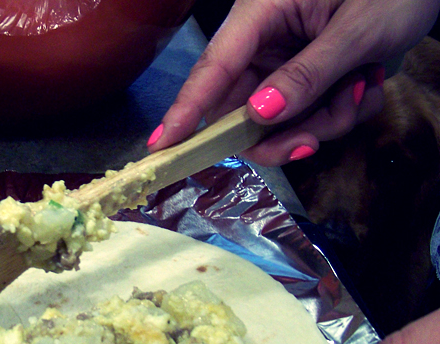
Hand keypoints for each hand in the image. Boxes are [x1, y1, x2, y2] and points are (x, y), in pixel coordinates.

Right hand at [149, 0, 439, 165]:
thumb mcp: (358, 28)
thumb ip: (308, 74)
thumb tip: (259, 114)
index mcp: (263, 13)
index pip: (213, 69)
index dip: (185, 112)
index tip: (160, 148)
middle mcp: (266, 41)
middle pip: (245, 111)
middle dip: (286, 133)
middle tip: (315, 139)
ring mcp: (285, 61)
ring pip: (282, 122)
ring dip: (324, 122)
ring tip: (361, 87)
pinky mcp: (305, 76)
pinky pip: (310, 116)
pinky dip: (340, 113)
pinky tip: (365, 82)